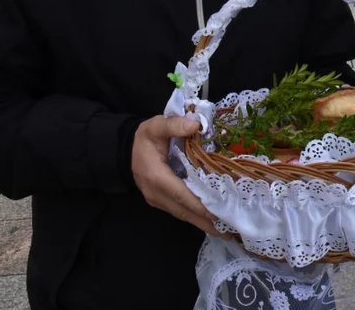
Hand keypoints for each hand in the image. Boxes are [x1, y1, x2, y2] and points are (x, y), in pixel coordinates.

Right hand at [131, 116, 227, 236]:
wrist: (126, 149)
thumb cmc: (144, 138)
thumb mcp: (156, 126)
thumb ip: (174, 125)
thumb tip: (194, 124)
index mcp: (156, 176)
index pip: (180, 194)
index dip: (198, 205)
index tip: (216, 214)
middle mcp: (156, 193)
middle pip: (183, 210)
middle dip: (205, 221)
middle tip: (228, 231)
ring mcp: (157, 200)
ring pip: (182, 214)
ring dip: (201, 223)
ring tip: (224, 230)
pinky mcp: (160, 201)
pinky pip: (179, 211)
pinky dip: (194, 216)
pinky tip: (209, 220)